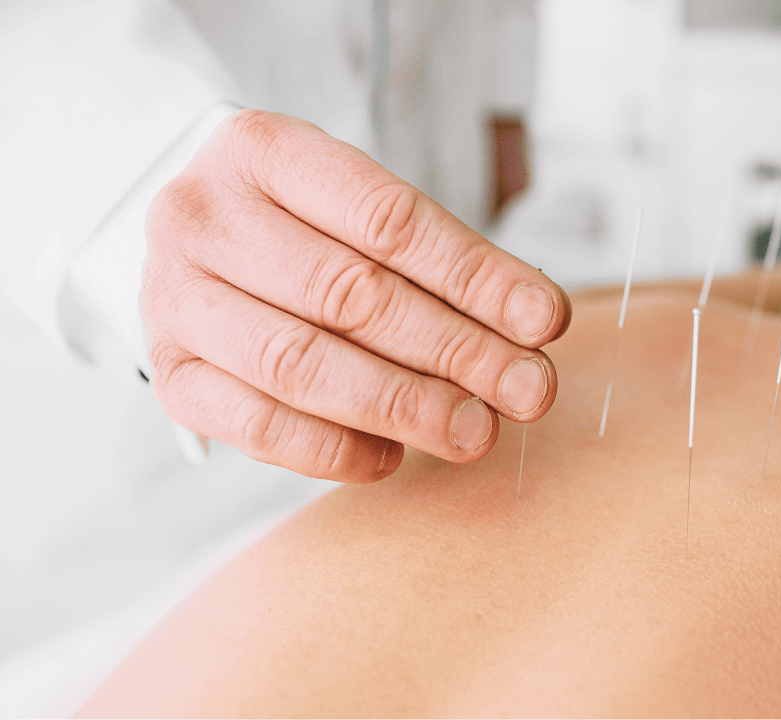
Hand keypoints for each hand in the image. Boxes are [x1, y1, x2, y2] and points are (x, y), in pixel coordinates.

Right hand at [142, 110, 570, 481]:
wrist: (199, 238)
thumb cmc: (304, 221)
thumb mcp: (361, 204)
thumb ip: (440, 260)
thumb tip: (533, 326)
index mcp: (262, 151)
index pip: (387, 219)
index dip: (475, 276)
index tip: (544, 320)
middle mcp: (203, 219)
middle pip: (349, 295)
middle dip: (455, 350)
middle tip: (527, 389)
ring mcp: (174, 300)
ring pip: (302, 365)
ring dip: (405, 406)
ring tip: (477, 430)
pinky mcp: (171, 375)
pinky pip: (257, 426)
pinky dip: (335, 450)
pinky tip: (393, 455)